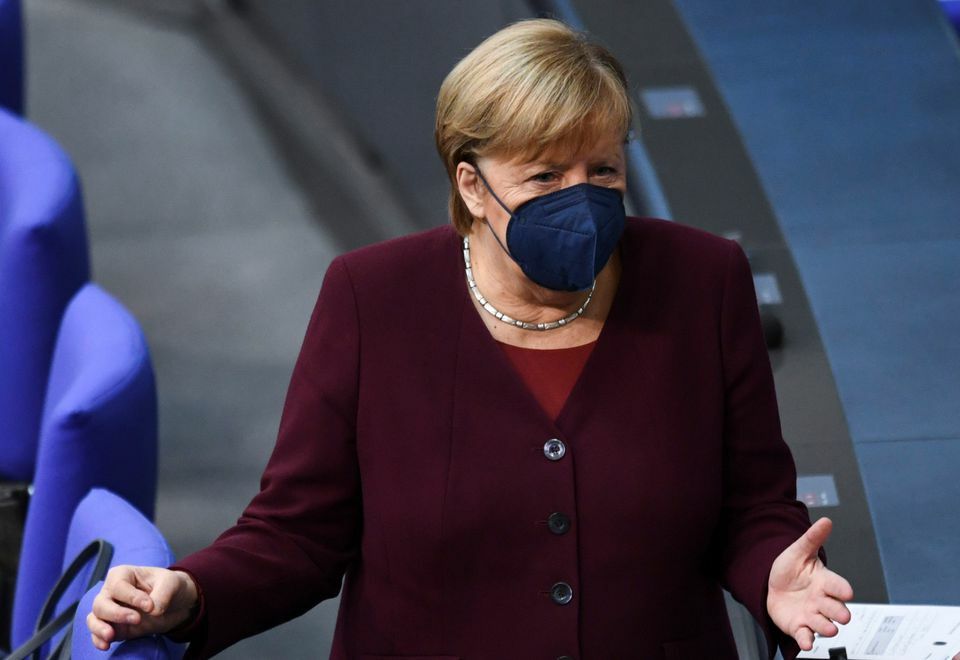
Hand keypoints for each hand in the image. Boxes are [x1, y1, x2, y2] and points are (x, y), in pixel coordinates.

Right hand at [87, 565, 198, 649]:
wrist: (175, 603)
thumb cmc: (168, 586)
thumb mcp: (171, 583)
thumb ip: (163, 594)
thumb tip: (153, 611)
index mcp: (123, 575)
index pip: (118, 586)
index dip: (132, 597)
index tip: (150, 606)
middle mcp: (111, 592)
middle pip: (101, 603)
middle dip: (116, 613)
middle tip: (137, 619)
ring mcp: (110, 611)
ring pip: (94, 619)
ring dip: (100, 628)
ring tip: (111, 636)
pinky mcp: (113, 627)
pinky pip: (98, 634)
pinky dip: (98, 640)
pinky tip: (106, 645)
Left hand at [767, 517, 853, 650]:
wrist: (772, 586)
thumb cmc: (791, 570)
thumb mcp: (799, 551)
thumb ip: (813, 538)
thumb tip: (826, 521)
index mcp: (824, 582)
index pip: (838, 586)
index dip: (842, 589)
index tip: (847, 591)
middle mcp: (822, 601)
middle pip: (836, 608)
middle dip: (840, 612)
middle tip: (843, 615)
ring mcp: (812, 615)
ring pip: (823, 624)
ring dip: (826, 627)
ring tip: (829, 630)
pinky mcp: (799, 627)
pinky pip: (805, 635)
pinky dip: (806, 640)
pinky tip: (806, 642)